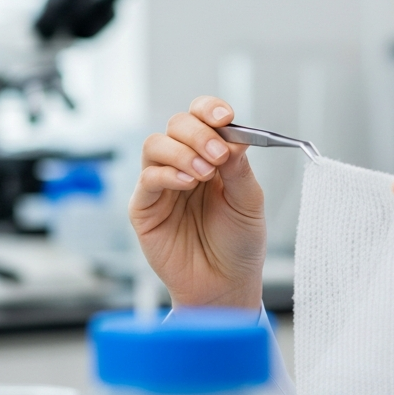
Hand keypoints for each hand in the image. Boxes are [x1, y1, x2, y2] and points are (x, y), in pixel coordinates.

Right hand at [130, 96, 264, 309]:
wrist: (225, 284)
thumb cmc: (238, 243)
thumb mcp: (249, 202)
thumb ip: (239, 168)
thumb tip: (233, 137)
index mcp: (211, 155)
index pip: (202, 117)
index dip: (210, 110)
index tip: (226, 117)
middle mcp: (184, 163)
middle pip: (177, 124)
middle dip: (198, 133)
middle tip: (218, 155)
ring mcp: (162, 184)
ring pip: (156, 144)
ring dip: (182, 152)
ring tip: (204, 174)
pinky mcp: (144, 208)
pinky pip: (147, 178)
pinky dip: (168, 174)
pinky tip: (187, 184)